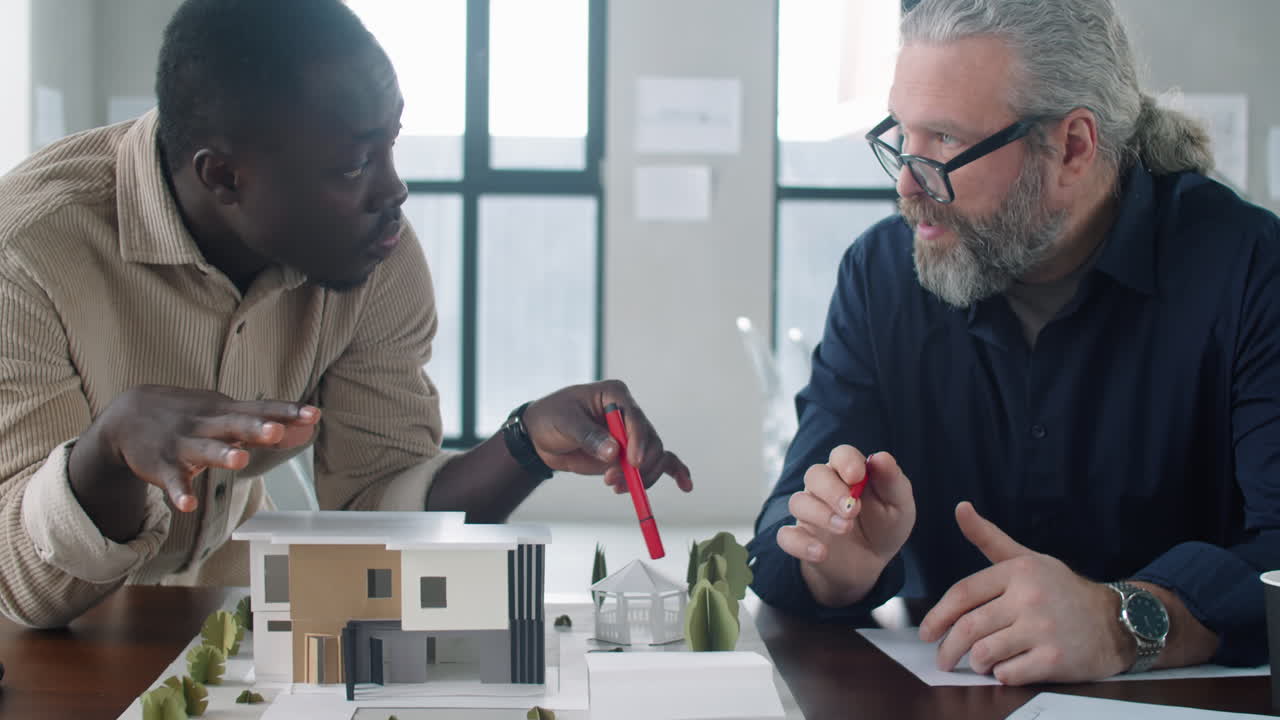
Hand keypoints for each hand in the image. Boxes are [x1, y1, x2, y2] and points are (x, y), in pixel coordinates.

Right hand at [73, 385, 319, 512]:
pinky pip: (172, 481)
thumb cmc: (191, 416)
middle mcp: (206, 425)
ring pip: (204, 450)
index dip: (286, 412)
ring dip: (222, 454)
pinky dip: (179, 493)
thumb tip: (309, 428)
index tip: (313, 415)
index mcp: (226, 412)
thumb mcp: (226, 415)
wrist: (127, 416)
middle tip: (278, 431)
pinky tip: (188, 505)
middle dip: (256, 428)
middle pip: (234, 425)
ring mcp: (183, 445)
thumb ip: (266, 423)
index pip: (260, 409)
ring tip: (241, 461)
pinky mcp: (162, 467)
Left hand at [522, 379, 692, 492]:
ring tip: (615, 487)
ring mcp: (631, 436)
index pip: (635, 417)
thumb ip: (588, 436)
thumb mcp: (565, 422)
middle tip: (613, 480)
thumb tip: (613, 453)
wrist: (539, 437)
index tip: (633, 462)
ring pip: (654, 456)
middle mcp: (628, 414)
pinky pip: (658, 461)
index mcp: (615, 395)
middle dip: (638, 465)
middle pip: (650, 440)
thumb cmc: (551, 418)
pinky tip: (685, 485)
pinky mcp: (630, 455)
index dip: (638, 440)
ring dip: (641, 476)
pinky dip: (674, 472)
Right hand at [775, 447, 914, 606]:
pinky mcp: (800, 537)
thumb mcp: (898, 505)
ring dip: (820, 514)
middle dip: (832, 490)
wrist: (870, 564)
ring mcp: (809, 512)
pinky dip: (800, 543)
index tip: (857, 476)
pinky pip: (787, 536)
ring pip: (799, 502)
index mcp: (848, 473)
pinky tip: (821, 552)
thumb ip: (892, 481)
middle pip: (815, 474)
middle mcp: (824, 488)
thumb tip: (880, 457)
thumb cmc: (884, 526)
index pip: (841, 455)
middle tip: (852, 510)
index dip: (846, 461)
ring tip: (845, 529)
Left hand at [918, 501, 1129, 684]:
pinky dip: (1001, 675)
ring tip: (977, 662)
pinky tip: (1005, 669)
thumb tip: (960, 507)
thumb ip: (989, 538)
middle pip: (969, 627)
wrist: (1115, 620)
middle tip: (942, 659)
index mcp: (1018, 572)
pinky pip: (1010, 673)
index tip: (927, 632)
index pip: (963, 593)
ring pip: (985, 652)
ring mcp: (1043, 629)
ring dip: (975, 662)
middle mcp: (1029, 598)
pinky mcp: (1055, 659)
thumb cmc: (1062, 590)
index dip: (938, 616)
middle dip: (949, 648)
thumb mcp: (1028, 558)